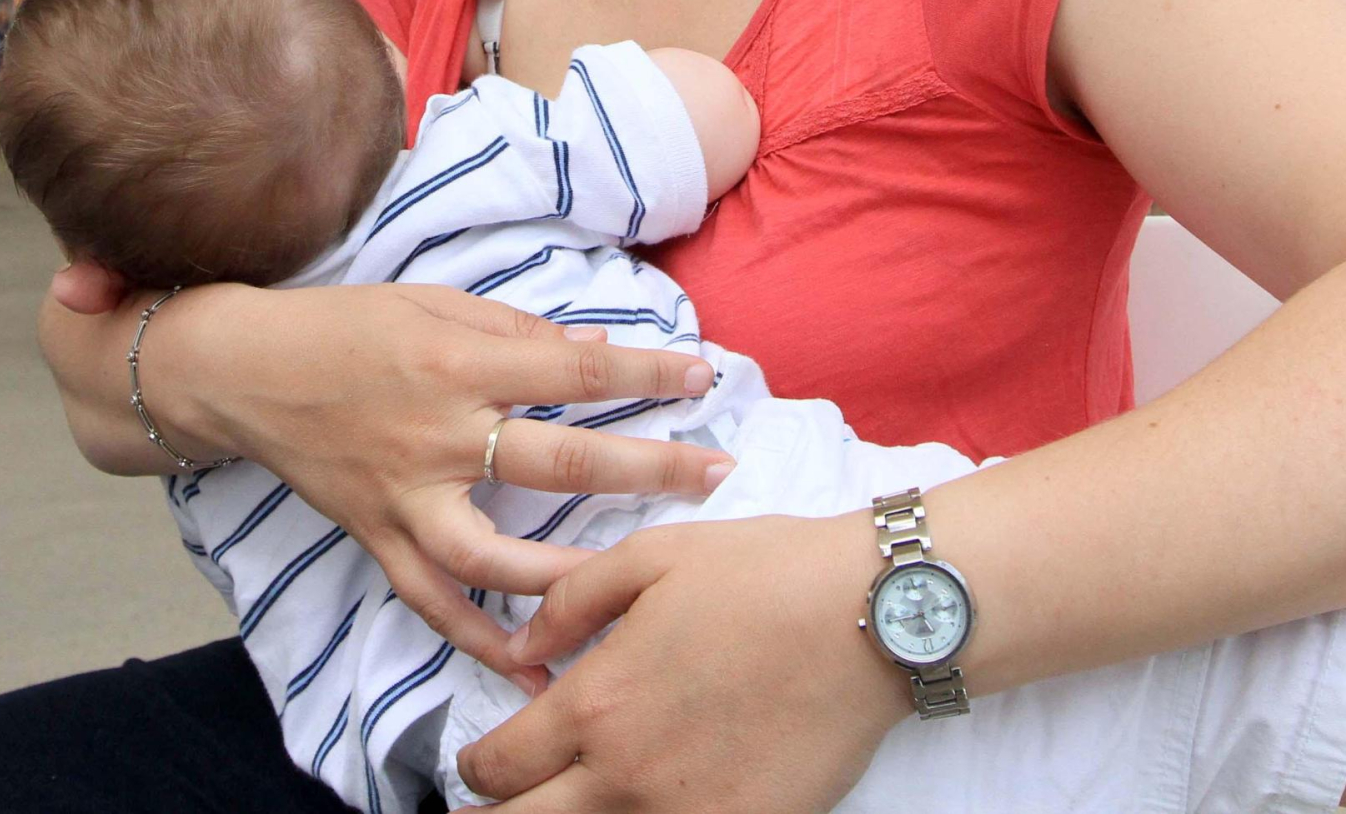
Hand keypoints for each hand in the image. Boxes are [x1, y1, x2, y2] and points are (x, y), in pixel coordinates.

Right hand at [43, 273, 731, 680]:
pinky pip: (432, 601)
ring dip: (570, 575)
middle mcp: (440, 435)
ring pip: (497, 555)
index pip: (574, 371)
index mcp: (462, 365)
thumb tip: (599, 348)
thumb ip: (518, 331)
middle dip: (648, 469)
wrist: (244, 370)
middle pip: (561, 461)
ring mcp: (408, 495)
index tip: (705, 378)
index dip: (645, 374)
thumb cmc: (347, 325)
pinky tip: (531, 665)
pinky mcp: (378, 535)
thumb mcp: (436, 303)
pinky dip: (479, 640)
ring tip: (633, 585)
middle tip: (716, 473)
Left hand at [459, 513, 903, 810]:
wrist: (873, 620)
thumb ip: (571, 601)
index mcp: (596, 705)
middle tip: (495, 804)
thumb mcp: (654, 556)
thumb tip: (520, 646)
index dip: (472, 769)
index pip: (496, 767)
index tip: (481, 763)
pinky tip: (641, 808)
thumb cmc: (767, 576)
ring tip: (564, 805)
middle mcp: (627, 777)